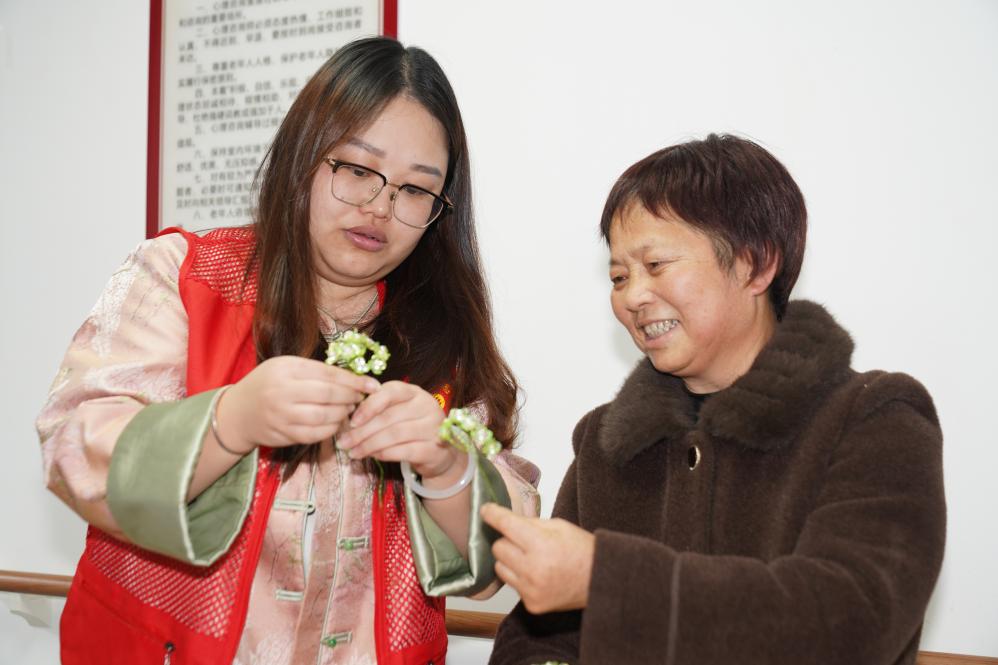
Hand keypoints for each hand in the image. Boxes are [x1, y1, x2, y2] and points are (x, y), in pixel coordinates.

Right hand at [219, 355, 379, 450]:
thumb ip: (316, 371)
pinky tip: (335, 423)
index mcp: (286, 369)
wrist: (238, 412)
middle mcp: (282, 392)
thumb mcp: (287, 367)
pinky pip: (315, 435)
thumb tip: (354, 378)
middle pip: (328, 396)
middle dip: (351, 398)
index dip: (354, 381)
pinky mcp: (283, 435)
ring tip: (348, 409)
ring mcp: (281, 416)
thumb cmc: (269, 383)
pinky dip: (331, 430)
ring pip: (324, 418)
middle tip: (360, 398)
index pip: (328, 374)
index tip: (372, 384)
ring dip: (343, 414)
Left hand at [335, 381, 455, 479]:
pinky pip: (405, 451)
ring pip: (395, 434)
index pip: (390, 392)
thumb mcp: (397, 413)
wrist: (440, 453)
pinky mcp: (435, 448)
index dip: (368, 406)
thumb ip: (378, 412)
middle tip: (344, 443)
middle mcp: (427, 406)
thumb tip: (347, 421)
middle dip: (362, 431)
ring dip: (369, 445)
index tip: (351, 421)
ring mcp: (434, 427)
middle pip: (389, 417)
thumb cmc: (411, 429)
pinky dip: (385, 454)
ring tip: (354, 453)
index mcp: (415, 393)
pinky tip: (374, 457)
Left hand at [480, 503, 594, 613]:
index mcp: (541, 544)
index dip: (492, 514)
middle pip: (498, 548)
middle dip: (506, 540)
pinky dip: (519, 577)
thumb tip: (506, 520)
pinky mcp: (531, 604)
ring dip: (509, 560)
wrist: (601, 581)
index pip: (506, 525)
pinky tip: (536, 574)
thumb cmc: (582, 550)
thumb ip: (530, 524)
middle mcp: (533, 569)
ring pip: (500, 568)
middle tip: (521, 540)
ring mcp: (530, 589)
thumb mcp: (559, 526)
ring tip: (528, 558)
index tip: (485, 510)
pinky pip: (513, 584)